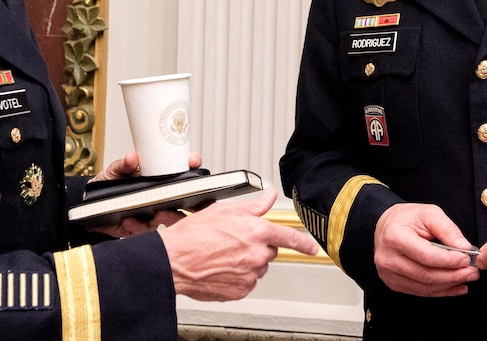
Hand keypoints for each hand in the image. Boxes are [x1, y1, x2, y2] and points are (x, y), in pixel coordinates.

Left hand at [85, 152, 203, 236]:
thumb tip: (132, 157)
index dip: (193, 166)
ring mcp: (157, 212)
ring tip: (154, 213)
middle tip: (180, 197)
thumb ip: (123, 164)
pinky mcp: (145, 227)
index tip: (193, 162)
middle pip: (187, 198)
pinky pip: (148, 229)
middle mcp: (163, 195)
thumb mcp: (115, 171)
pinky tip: (128, 220)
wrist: (93, 206)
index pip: (183, 170)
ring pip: (172, 217)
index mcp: (159, 177)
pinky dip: (138, 225)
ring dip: (167, 216)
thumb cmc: (109, 184)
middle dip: (193, 200)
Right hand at [159, 188, 319, 300]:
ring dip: (247, 261)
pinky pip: (247, 282)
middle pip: (269, 250)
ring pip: (257, 267)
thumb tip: (268, 196)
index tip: (311, 247)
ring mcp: (249, 274)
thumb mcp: (224, 211)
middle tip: (234, 241)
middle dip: (257, 245)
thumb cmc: (193, 236)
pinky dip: (238, 276)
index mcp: (256, 231)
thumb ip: (253, 205)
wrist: (174, 262)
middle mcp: (257, 254)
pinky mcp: (240, 290)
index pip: (289, 237)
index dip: (303, 242)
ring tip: (223, 254)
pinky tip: (221, 267)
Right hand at [373, 203, 479, 296]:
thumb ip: (448, 230)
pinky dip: (440, 291)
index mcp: (395, 237)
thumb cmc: (407, 218)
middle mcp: (388, 258)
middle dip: (453, 275)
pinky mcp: (393, 282)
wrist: (386, 225)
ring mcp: (388, 273)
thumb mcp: (429, 214)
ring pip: (424, 287)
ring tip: (466, 278)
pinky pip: (420, 292)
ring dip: (449, 285)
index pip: (426, 256)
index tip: (467, 260)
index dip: (449, 261)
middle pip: (426, 274)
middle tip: (472, 272)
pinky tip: (454, 286)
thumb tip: (465, 248)